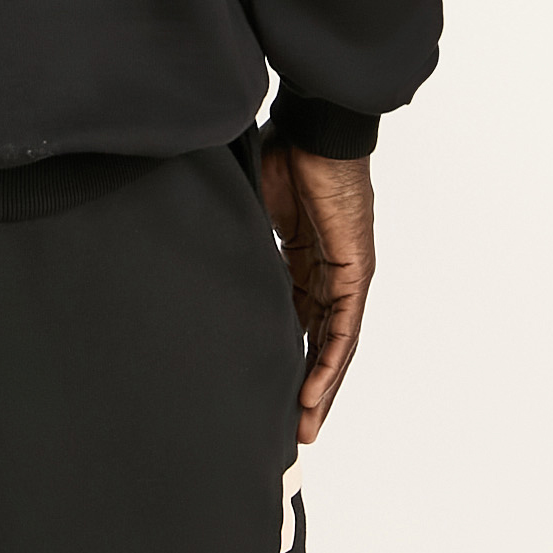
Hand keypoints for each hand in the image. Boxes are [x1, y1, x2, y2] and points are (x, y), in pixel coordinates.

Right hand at [260, 130, 376, 443]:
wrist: (315, 126)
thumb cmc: (283, 149)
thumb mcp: (251, 208)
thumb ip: (239, 235)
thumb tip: (198, 244)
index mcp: (303, 256)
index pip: (296, 317)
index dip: (284, 353)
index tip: (266, 386)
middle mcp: (328, 271)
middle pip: (319, 339)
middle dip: (306, 384)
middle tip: (291, 427)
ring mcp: (345, 273)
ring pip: (335, 343)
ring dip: (320, 386)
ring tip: (303, 424)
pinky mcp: (354, 270)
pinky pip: (343, 327)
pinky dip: (329, 362)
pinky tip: (314, 392)